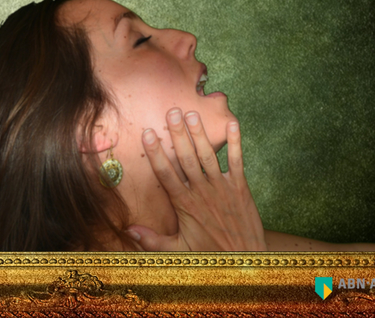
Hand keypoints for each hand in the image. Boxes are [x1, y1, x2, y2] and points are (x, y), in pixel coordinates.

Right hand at [127, 109, 265, 250]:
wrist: (245, 262)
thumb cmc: (209, 257)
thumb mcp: (178, 252)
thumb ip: (153, 240)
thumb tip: (129, 231)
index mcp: (185, 205)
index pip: (167, 175)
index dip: (157, 154)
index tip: (148, 134)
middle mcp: (203, 192)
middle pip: (187, 158)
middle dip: (178, 134)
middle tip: (171, 112)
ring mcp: (222, 188)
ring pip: (208, 156)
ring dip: (200, 134)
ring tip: (192, 113)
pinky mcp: (240, 188)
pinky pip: (237, 161)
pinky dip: (236, 143)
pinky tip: (233, 124)